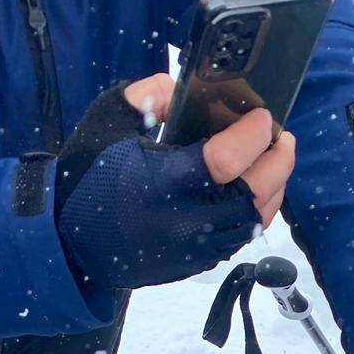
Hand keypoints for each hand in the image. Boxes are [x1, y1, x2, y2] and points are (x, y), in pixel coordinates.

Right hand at [53, 80, 291, 294]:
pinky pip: (240, 238)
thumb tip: (185, 90)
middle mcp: (186, 221)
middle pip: (255, 195)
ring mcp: (196, 248)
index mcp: (164, 184)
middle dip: (278, 163)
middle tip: (283, 138)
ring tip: (274, 162)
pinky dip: (255, 212)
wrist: (70, 242)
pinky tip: (254, 190)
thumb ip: (149, 96)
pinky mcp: (197, 262)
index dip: (254, 135)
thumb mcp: (110, 122)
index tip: (263, 117)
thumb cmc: (88, 177)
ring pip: (255, 222)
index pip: (228, 160)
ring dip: (272, 189)